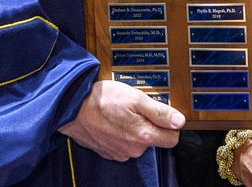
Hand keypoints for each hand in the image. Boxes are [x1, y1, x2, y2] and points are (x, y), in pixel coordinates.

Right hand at [58, 80, 184, 160]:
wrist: (71, 107)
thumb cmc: (102, 99)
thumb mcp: (135, 98)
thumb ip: (160, 111)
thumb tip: (180, 122)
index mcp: (143, 136)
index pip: (172, 139)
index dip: (169, 124)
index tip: (161, 112)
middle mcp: (133, 150)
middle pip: (154, 139)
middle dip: (149, 123)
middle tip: (135, 107)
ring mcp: (120, 153)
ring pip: (137, 141)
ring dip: (133, 127)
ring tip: (120, 112)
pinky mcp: (108, 152)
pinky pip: (123, 144)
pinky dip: (120, 133)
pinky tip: (111, 120)